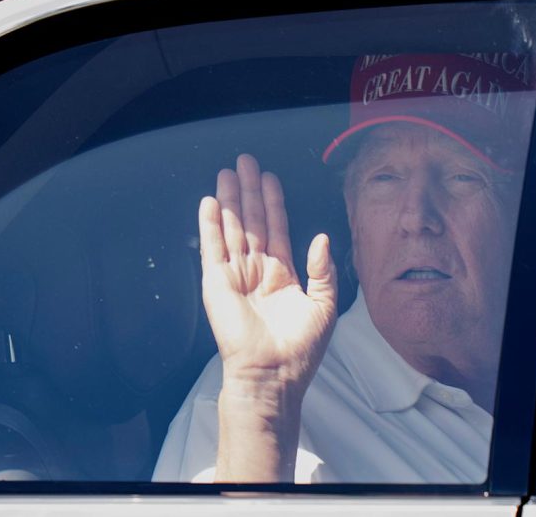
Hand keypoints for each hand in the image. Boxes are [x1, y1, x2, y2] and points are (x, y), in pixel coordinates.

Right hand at [198, 154, 336, 480]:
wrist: (274, 375)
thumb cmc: (301, 349)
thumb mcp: (324, 306)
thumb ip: (323, 270)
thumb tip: (321, 238)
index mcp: (282, 276)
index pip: (276, 230)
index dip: (274, 203)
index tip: (270, 178)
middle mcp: (257, 272)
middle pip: (252, 222)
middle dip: (250, 192)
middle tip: (245, 161)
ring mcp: (235, 276)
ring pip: (233, 228)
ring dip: (230, 200)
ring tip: (228, 172)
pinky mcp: (217, 283)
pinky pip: (212, 247)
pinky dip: (210, 224)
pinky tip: (211, 201)